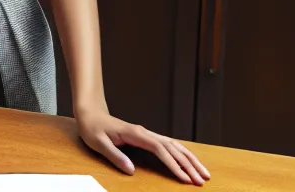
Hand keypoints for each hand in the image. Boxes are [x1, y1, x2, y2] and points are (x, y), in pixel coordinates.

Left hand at [76, 108, 209, 184]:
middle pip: (173, 147)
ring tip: (204, 173)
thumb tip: (131, 170)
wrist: (90, 113)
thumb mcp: (98, 142)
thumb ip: (114, 156)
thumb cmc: (93, 127)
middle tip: (202, 180)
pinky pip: (169, 145)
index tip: (185, 179)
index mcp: (135, 134)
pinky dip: (182, 154)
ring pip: (174, 145)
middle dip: (189, 164)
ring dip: (190, 159)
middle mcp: (144, 132)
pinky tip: (190, 162)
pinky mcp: (147, 137)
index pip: (160, 150)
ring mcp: (147, 134)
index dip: (174, 165)